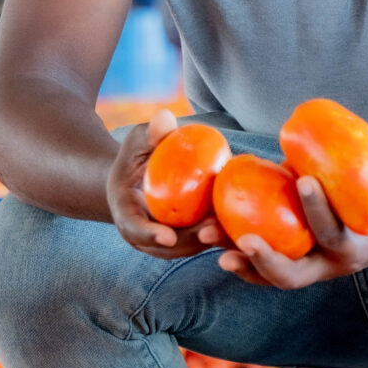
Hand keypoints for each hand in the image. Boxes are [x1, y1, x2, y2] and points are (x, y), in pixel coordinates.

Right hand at [106, 110, 217, 259]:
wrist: (137, 181)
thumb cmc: (136, 158)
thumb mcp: (138, 142)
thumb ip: (149, 134)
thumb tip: (165, 119)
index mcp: (126, 215)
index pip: (135, 230)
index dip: (150, 234)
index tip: (168, 235)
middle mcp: (145, 236)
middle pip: (168, 247)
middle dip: (190, 242)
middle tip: (211, 229)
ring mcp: (165, 242)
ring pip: (189, 248)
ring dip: (209, 240)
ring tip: (229, 225)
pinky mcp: (185, 240)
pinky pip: (202, 240)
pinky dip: (219, 234)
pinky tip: (241, 221)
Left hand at [206, 152, 367, 288]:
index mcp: (353, 250)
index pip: (333, 235)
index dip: (319, 211)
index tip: (303, 181)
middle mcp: (327, 268)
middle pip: (294, 277)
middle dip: (268, 260)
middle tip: (244, 239)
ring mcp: (307, 270)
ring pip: (269, 277)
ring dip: (240, 262)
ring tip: (208, 239)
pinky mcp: (291, 263)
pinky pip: (259, 269)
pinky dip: (239, 259)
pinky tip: (212, 240)